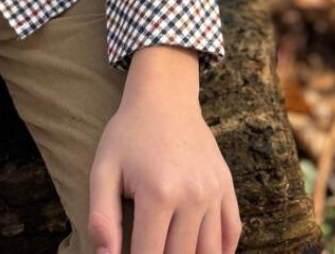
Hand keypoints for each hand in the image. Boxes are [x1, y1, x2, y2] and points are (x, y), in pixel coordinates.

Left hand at [88, 50, 240, 253]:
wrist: (165, 96)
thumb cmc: (129, 134)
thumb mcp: (103, 169)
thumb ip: (102, 217)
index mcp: (159, 194)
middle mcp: (193, 195)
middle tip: (151, 249)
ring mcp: (214, 191)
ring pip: (209, 252)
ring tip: (172, 249)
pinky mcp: (226, 184)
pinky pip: (232, 232)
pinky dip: (221, 251)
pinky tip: (204, 253)